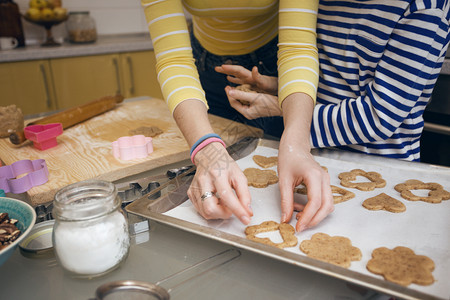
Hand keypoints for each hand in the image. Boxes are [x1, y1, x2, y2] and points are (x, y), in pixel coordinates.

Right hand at [187, 142, 252, 223]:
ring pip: (205, 212)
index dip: (237, 210)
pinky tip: (215, 200)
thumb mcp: (239, 176)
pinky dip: (211, 209)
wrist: (209, 156)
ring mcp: (194, 188)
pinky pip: (201, 210)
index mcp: (217, 174)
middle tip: (230, 207)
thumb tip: (247, 211)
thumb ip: (244, 194)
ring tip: (223, 201)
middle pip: (210, 208)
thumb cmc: (224, 165)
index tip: (246, 219)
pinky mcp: (190, 193)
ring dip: (218, 212)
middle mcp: (203, 181)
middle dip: (223, 214)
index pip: (226, 196)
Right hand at [215, 65, 277, 94]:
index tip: (222, 66)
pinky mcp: (250, 84)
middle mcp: (248, 77)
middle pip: (235, 71)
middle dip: (226, 69)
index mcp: (250, 77)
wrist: (277, 88)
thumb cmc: (271, 86)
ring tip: (220, 71)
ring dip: (228, 73)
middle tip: (216, 68)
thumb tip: (254, 68)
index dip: (230, 69)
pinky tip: (229, 80)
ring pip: (236, 75)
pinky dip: (233, 79)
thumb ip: (258, 76)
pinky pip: (239, 81)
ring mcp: (249, 80)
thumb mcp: (265, 82)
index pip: (238, 70)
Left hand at [225, 86, 281, 118]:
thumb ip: (241, 95)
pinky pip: (247, 102)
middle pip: (236, 104)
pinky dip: (244, 96)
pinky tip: (244, 90)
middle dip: (232, 95)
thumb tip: (230, 92)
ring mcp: (252, 112)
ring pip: (241, 103)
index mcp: (247, 113)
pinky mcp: (255, 109)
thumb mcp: (254, 97)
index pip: (233, 103)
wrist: (281, 107)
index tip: (227, 87)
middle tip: (229, 86)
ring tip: (235, 87)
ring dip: (238, 95)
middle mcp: (248, 114)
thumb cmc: (269, 102)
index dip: (229, 95)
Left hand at [278, 94, 333, 231]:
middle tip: (300, 227)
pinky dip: (316, 208)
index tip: (297, 226)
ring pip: (328, 205)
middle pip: (326, 206)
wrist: (295, 145)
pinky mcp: (324, 183)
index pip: (315, 202)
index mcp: (314, 175)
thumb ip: (285, 200)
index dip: (307, 217)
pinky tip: (301, 208)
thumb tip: (285, 219)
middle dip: (314, 220)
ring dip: (316, 215)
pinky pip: (325, 200)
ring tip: (299, 216)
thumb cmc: (288, 157)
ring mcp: (326, 181)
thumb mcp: (283, 180)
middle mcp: (324, 179)